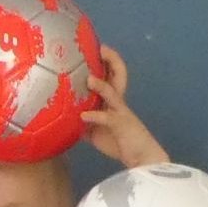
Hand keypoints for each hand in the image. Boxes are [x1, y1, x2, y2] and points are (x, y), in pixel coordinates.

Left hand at [78, 48, 165, 167]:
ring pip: (113, 93)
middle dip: (112, 60)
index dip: (107, 61)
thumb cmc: (120, 143)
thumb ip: (84, 122)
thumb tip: (65, 120)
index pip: (112, 76)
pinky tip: (83, 116)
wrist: (142, 159)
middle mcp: (119, 102)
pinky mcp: (121, 125)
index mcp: (114, 101)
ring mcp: (121, 112)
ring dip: (101, 86)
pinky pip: (107, 118)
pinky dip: (94, 116)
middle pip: (119, 75)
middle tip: (101, 49)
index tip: (97, 48)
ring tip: (89, 79)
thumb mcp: (96, 131)